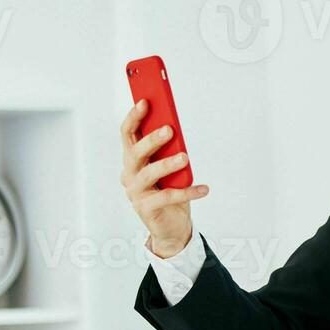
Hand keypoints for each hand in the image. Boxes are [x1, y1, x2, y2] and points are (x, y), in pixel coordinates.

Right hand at [120, 99, 208, 256]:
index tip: (144, 102)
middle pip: (135, 152)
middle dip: (151, 139)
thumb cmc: (169, 190)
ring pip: (149, 174)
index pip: (127, 134)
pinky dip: (187, 192)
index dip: (134, 117)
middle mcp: (129, 174)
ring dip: (167, 164)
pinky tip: (203, 188)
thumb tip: (174, 129)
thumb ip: (168, 149)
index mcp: (132, 159)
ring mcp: (135, 193)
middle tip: (169, 130)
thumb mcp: (169, 167)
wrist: (171, 227)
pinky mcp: (146, 209)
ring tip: (184, 157)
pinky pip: (168, 197)